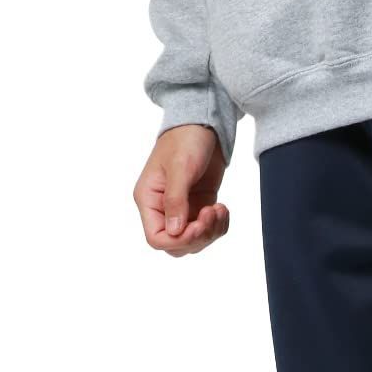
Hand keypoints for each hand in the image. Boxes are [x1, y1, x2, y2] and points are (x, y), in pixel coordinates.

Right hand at [134, 125, 229, 256]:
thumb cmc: (186, 139)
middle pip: (177, 246)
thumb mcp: (180, 168)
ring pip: (195, 241)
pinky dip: (219, 226)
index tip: (198, 224)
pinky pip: (209, 230)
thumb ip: (176, 200)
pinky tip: (223, 208)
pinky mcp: (199, 207)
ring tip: (220, 208)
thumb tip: (175, 231)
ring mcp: (182, 210)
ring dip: (212, 231)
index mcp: (148, 200)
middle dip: (198, 237)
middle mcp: (162, 209)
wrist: (203, 125)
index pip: (156, 238)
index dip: (179, 240)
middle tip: (211, 214)